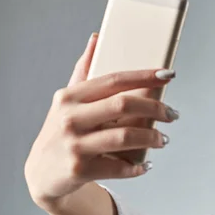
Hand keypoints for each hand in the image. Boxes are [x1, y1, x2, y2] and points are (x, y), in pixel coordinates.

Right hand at [24, 32, 178, 207]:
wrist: (42, 175)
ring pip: (125, 137)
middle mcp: (70, 118)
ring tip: (163, 139)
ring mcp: (74, 145)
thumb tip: (97, 38)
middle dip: (155, 108)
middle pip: (123, 105)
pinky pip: (119, 167)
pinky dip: (137, 167)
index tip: (169, 75)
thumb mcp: (66, 102)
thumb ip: (83, 71)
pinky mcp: (80, 170)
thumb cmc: (60, 134)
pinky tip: (146, 165)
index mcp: (70, 97)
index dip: (144, 76)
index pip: (114, 80)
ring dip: (152, 138)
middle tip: (172, 114)